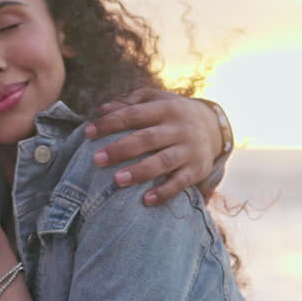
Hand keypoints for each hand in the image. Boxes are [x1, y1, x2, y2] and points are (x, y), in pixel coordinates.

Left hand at [84, 88, 222, 205]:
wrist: (214, 127)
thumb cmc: (171, 113)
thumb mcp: (155, 99)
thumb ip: (129, 103)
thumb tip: (101, 109)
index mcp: (165, 108)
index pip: (134, 115)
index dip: (110, 123)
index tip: (88, 132)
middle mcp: (178, 128)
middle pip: (147, 139)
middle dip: (121, 149)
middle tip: (96, 159)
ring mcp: (189, 149)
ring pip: (164, 161)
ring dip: (141, 171)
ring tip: (117, 181)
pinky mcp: (197, 169)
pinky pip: (181, 182)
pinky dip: (165, 192)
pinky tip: (146, 200)